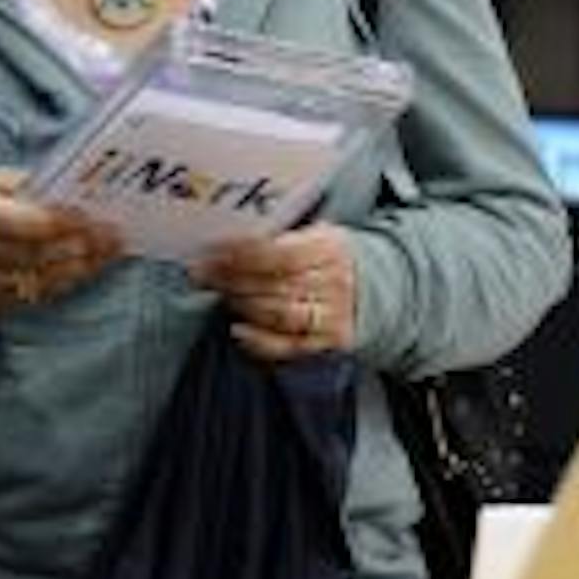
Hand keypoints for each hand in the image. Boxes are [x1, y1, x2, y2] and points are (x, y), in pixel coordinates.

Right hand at [0, 169, 125, 317]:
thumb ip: (25, 187)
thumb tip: (71, 193)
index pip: (24, 223)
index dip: (63, 221)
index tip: (94, 215)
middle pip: (38, 253)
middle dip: (81, 244)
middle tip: (113, 234)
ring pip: (43, 278)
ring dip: (82, 266)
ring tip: (110, 250)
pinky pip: (38, 295)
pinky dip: (68, 281)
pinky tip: (88, 267)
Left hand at [193, 222, 357, 360]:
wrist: (377, 287)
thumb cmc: (331, 256)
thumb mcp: (315, 233)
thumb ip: (280, 235)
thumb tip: (228, 239)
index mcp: (328, 248)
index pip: (277, 253)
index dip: (239, 254)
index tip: (209, 253)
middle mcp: (334, 282)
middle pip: (274, 284)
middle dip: (231, 279)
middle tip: (201, 273)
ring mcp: (333, 315)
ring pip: (280, 314)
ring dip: (241, 304)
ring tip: (217, 293)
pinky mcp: (330, 342)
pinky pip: (292, 345)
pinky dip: (262, 342)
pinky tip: (237, 330)